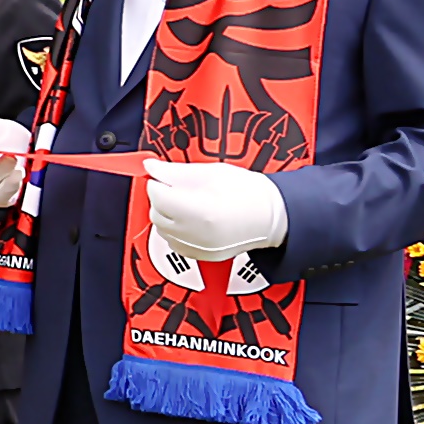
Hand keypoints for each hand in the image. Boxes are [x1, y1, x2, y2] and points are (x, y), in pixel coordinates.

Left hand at [145, 160, 289, 261]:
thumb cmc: (250, 193)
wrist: (273, 216)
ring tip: (188, 203)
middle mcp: (196, 234)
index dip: (158, 184)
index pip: (157, 197)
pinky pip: (175, 244)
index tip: (165, 178)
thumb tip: (151, 167)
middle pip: (157, 214)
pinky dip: (176, 231)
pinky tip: (191, 220)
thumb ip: (176, 171)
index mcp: (198, 210)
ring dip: (167, 215)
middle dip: (162, 199)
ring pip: (163, 231)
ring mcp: (199, 248)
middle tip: (178, 188)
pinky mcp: (202, 256)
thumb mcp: (211, 173)